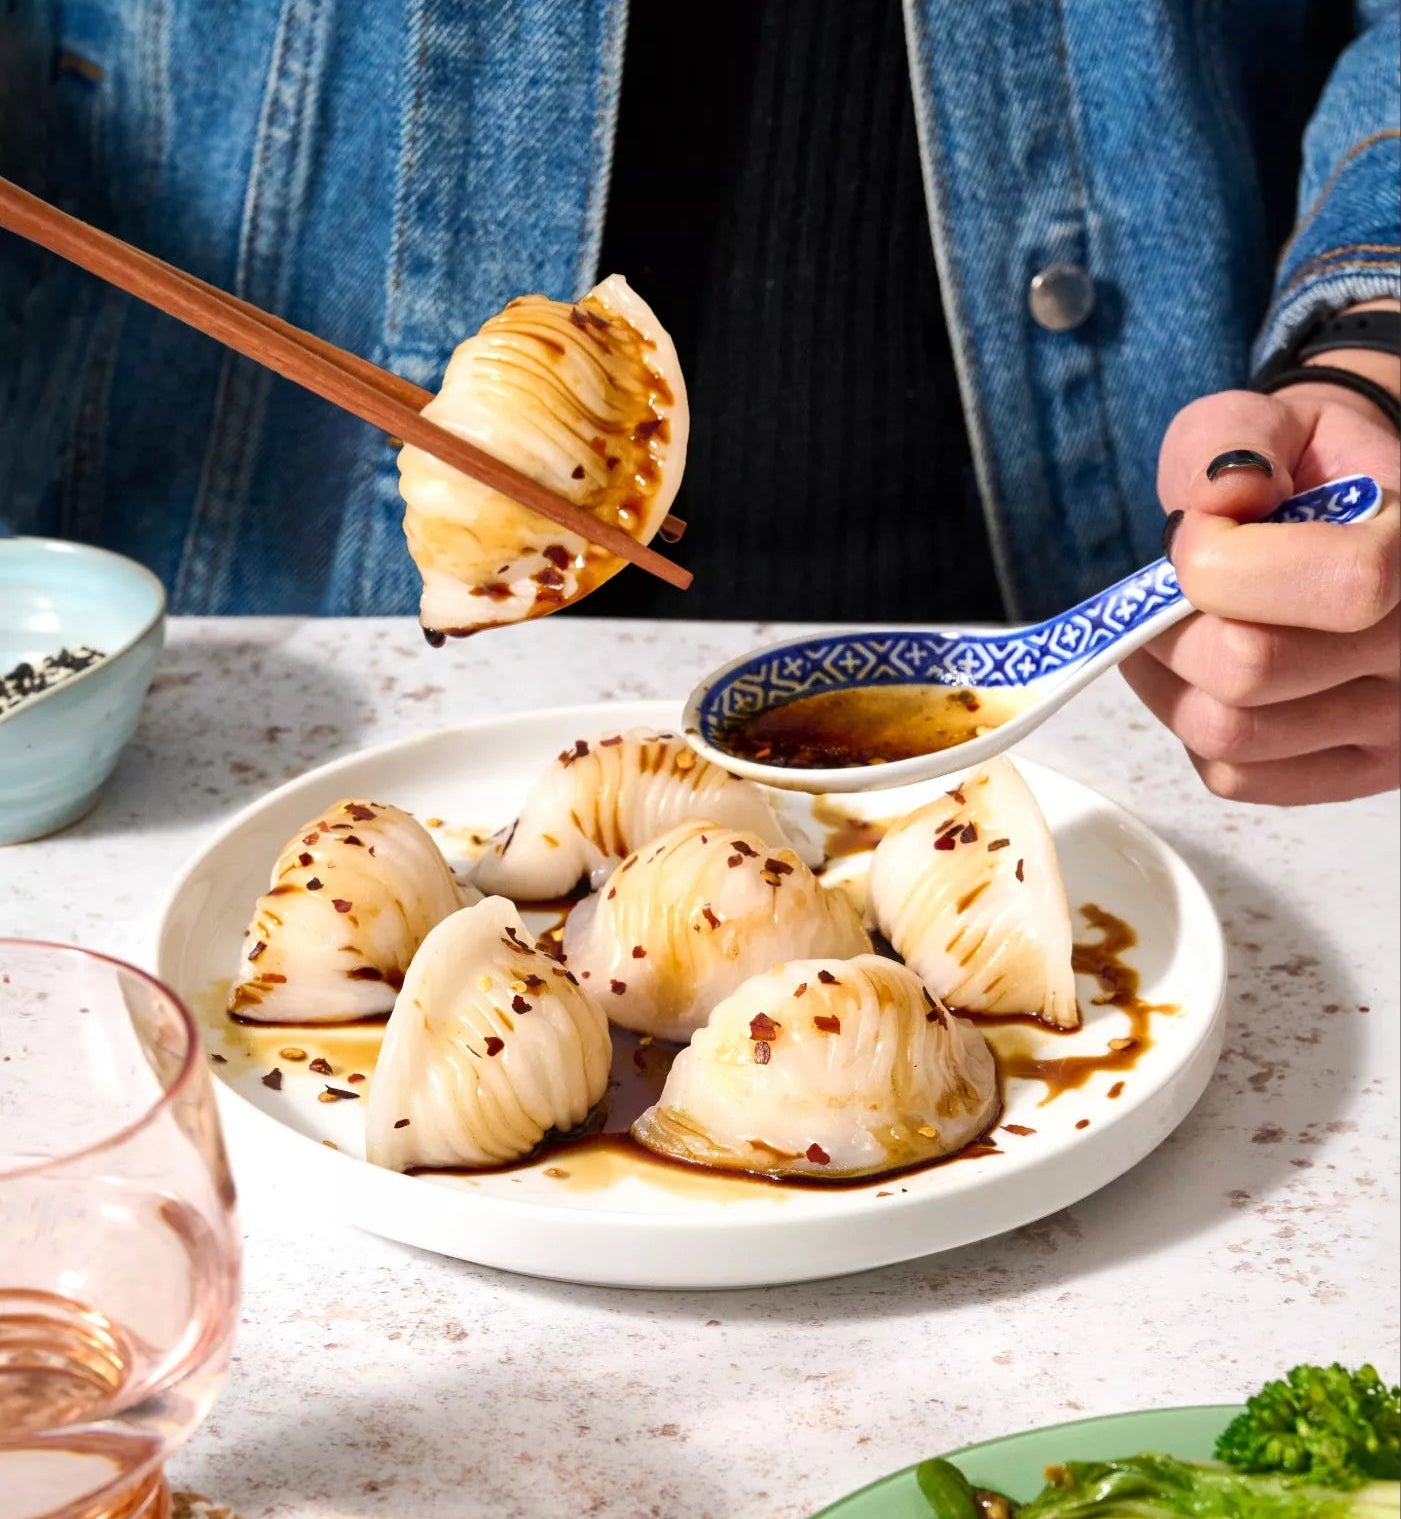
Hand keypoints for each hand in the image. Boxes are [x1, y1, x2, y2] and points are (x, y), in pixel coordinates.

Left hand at [1124, 304, 1399, 804]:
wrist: (1352, 512)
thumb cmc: (1307, 465)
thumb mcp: (1270, 420)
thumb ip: (1232, 443)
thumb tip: (1218, 503)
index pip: (1345, 585)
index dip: (1232, 561)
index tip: (1202, 533)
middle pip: (1252, 672)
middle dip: (1177, 622)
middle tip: (1176, 589)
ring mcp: (1398, 727)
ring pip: (1229, 734)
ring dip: (1171, 677)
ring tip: (1183, 624)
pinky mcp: (1353, 775)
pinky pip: (1234, 774)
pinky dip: (1192, 720)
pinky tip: (1205, 672)